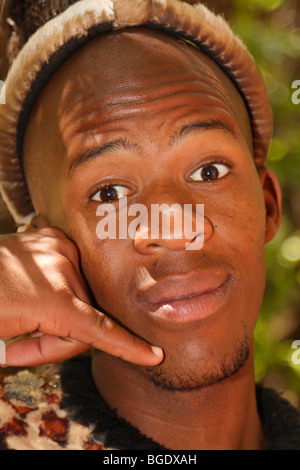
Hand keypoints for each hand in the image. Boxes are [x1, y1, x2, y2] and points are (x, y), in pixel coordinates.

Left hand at [0, 216, 162, 366]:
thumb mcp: (6, 336)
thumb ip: (43, 345)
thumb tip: (68, 338)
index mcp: (53, 298)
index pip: (99, 330)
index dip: (127, 347)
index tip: (152, 355)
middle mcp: (64, 266)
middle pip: (84, 317)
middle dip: (59, 337)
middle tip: (21, 344)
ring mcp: (58, 246)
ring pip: (78, 293)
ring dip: (58, 310)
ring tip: (24, 313)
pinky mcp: (50, 236)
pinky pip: (69, 263)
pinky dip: (60, 278)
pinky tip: (38, 279)